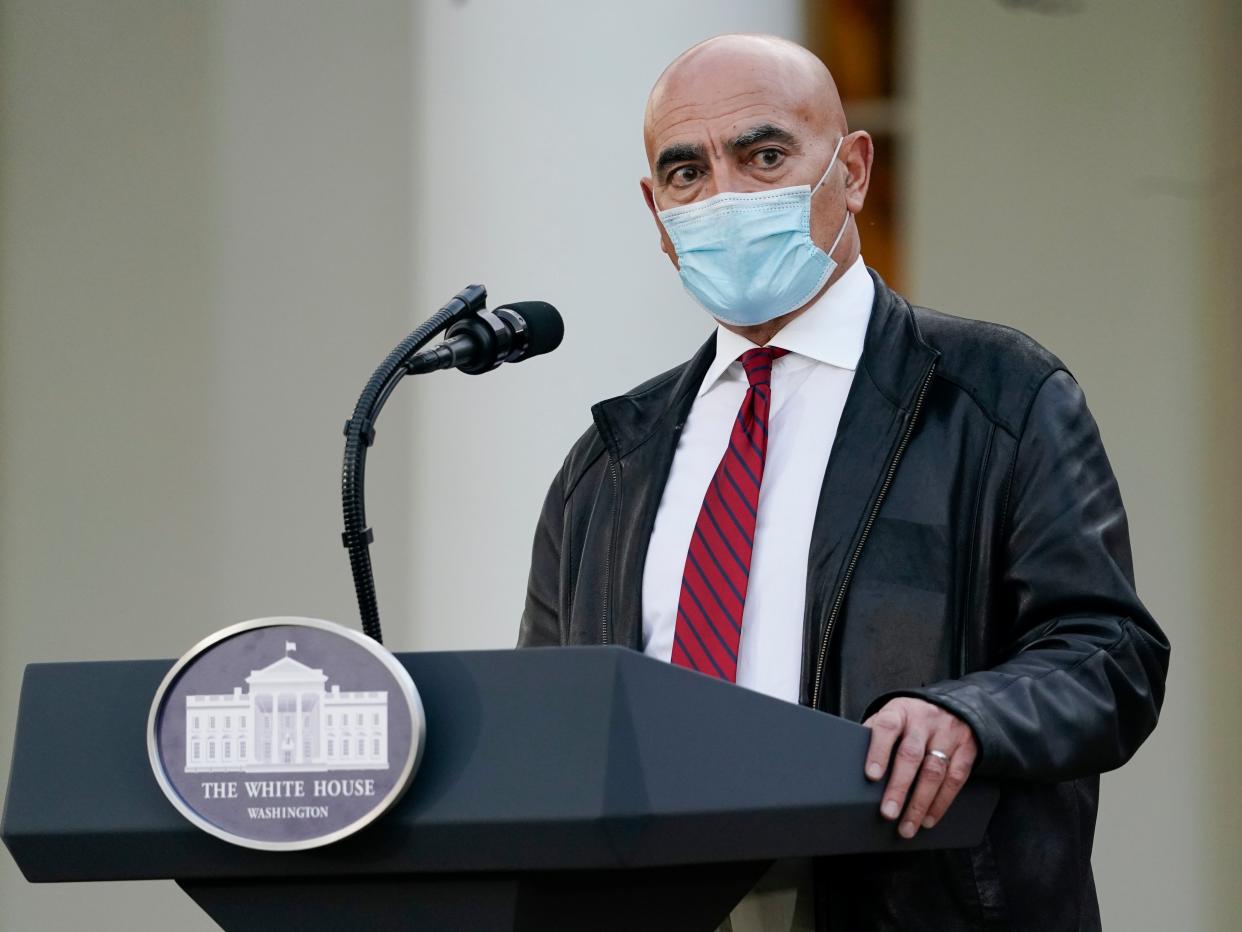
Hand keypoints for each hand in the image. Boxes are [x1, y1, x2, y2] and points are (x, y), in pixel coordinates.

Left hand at [862, 697, 977, 838]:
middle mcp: (924, 721)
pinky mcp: (967, 749)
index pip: (887, 728)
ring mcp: (947, 734)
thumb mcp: (891, 717)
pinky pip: (956, 779)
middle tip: (888, 812)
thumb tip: (852, 766)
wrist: (950, 706)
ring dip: (920, 803)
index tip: (871, 776)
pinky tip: (929, 818)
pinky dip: (941, 803)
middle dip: (899, 787)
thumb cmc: (910, 719)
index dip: (878, 751)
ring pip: (934, 771)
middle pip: (911, 755)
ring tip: (907, 825)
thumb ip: (875, 736)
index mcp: (899, 711)